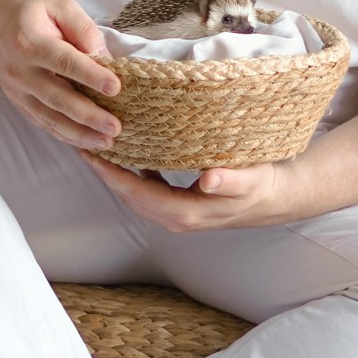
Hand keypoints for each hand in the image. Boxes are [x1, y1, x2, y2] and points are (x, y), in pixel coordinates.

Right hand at [0, 0, 122, 150]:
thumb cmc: (30, 12)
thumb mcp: (59, 5)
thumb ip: (83, 28)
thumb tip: (104, 57)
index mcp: (29, 41)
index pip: (64, 61)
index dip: (90, 75)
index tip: (116, 87)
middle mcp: (19, 70)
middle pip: (56, 97)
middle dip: (88, 115)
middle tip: (115, 127)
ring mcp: (16, 91)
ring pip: (49, 118)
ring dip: (78, 134)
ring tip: (106, 142)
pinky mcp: (18, 102)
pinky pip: (42, 123)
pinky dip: (65, 136)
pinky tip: (86, 143)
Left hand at [79, 154, 301, 233]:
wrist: (274, 199)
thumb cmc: (261, 186)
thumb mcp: (250, 180)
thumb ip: (230, 181)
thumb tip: (209, 180)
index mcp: (185, 213)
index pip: (137, 193)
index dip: (112, 175)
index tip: (91, 152)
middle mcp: (174, 217)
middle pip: (128, 195)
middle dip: (104, 172)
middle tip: (82, 140)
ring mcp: (175, 213)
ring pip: (134, 194)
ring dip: (115, 173)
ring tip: (96, 144)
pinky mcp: (178, 204)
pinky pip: (146, 189)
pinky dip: (131, 173)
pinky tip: (126, 152)